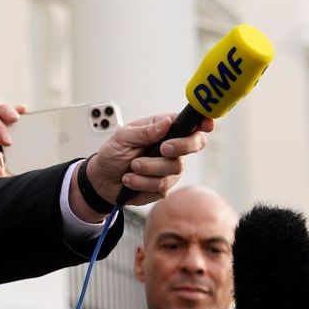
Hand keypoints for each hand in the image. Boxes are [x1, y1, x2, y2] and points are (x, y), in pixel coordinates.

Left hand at [74, 112, 212, 218]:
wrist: (103, 179)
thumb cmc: (113, 153)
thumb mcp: (123, 137)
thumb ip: (145, 131)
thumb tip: (167, 122)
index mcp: (165, 129)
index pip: (190, 123)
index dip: (203, 123)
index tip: (205, 125)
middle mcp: (173, 147)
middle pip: (194, 145)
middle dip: (180, 146)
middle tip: (162, 148)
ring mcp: (170, 168)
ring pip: (175, 168)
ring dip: (149, 168)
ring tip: (132, 167)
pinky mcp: (164, 186)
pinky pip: (161, 185)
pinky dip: (142, 182)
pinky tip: (130, 179)